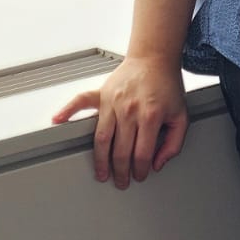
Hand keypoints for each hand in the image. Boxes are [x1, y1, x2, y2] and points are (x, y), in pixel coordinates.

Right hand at [51, 55, 188, 188]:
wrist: (155, 57)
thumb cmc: (167, 85)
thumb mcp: (181, 115)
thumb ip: (174, 143)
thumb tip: (158, 163)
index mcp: (151, 116)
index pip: (142, 154)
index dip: (141, 170)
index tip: (140, 176)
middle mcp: (130, 110)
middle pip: (121, 152)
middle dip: (121, 172)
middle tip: (121, 182)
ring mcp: (114, 102)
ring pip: (102, 139)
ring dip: (100, 160)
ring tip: (101, 173)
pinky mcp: (102, 93)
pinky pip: (81, 102)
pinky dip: (68, 110)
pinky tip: (58, 120)